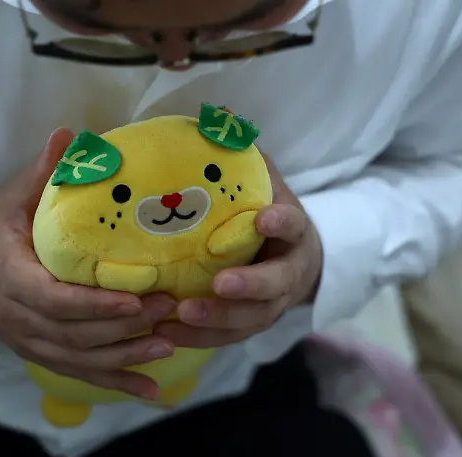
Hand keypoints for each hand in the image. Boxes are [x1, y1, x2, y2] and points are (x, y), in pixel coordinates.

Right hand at [0, 129, 175, 399]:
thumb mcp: (11, 199)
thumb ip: (42, 173)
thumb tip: (70, 134)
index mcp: (11, 278)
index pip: (55, 300)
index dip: (96, 305)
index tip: (137, 299)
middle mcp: (18, 318)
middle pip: (73, 334)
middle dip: (122, 328)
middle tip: (167, 312)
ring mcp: (28, 342)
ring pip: (79, 359)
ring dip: (124, 358)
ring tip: (167, 346)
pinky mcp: (40, 354)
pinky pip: (79, 373)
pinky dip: (115, 383)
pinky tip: (151, 392)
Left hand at [155, 154, 322, 347]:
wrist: (295, 258)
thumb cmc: (267, 213)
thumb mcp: (264, 182)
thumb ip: (244, 157)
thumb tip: (219, 114)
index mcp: (293, 233)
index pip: (294, 226)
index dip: (282, 224)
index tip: (265, 217)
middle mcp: (288, 273)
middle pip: (275, 285)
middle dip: (250, 286)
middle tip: (221, 284)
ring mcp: (270, 304)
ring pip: (250, 319)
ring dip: (217, 321)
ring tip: (181, 316)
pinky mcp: (249, 324)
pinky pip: (227, 338)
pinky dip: (199, 338)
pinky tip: (166, 334)